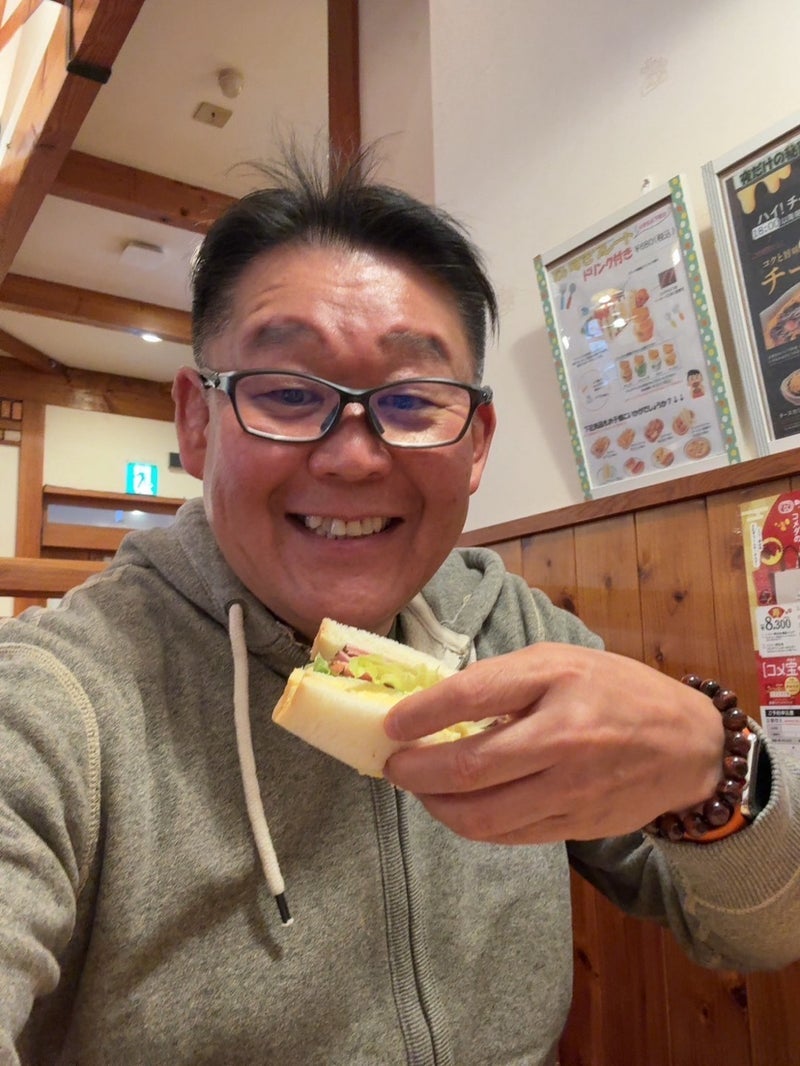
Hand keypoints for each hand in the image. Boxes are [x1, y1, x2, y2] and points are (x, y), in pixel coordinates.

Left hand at [382, 643, 723, 844]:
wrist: (689, 745)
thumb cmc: (617, 690)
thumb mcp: (562, 660)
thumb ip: (505, 679)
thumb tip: (437, 705)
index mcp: (557, 681)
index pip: (470, 696)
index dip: (419, 714)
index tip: (390, 725)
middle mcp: (563, 738)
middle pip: (469, 768)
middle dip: (415, 771)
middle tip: (392, 765)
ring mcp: (570, 790)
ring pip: (482, 815)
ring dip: (435, 805)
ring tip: (418, 788)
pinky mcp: (574, 827)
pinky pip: (507, 835)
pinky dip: (470, 824)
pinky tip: (456, 807)